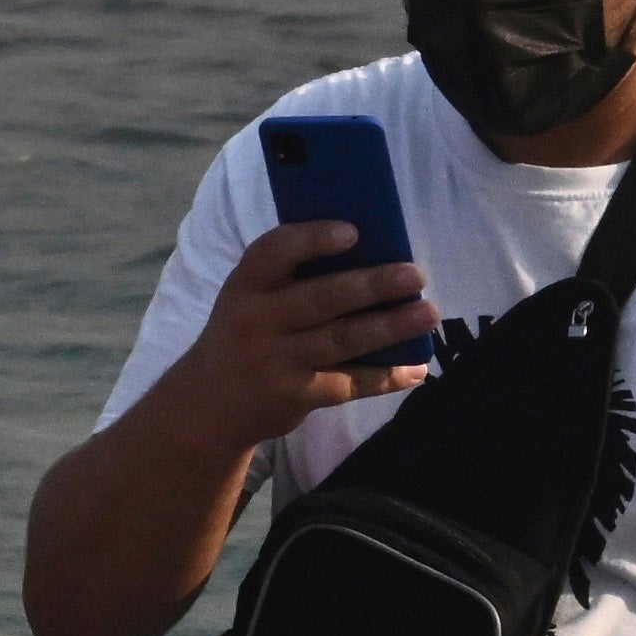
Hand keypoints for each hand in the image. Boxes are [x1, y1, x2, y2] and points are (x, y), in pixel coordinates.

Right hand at [151, 217, 438, 453]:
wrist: (208, 404)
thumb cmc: (245, 336)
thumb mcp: (249, 301)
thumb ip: (291, 281)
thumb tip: (372, 257)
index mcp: (245, 285)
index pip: (272, 252)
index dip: (312, 239)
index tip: (354, 232)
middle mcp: (256, 320)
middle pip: (320, 298)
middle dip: (371, 285)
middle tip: (415, 275)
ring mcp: (274, 360)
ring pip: (341, 340)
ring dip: (389, 326)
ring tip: (428, 313)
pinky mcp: (293, 396)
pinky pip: (347, 383)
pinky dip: (385, 377)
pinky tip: (416, 370)